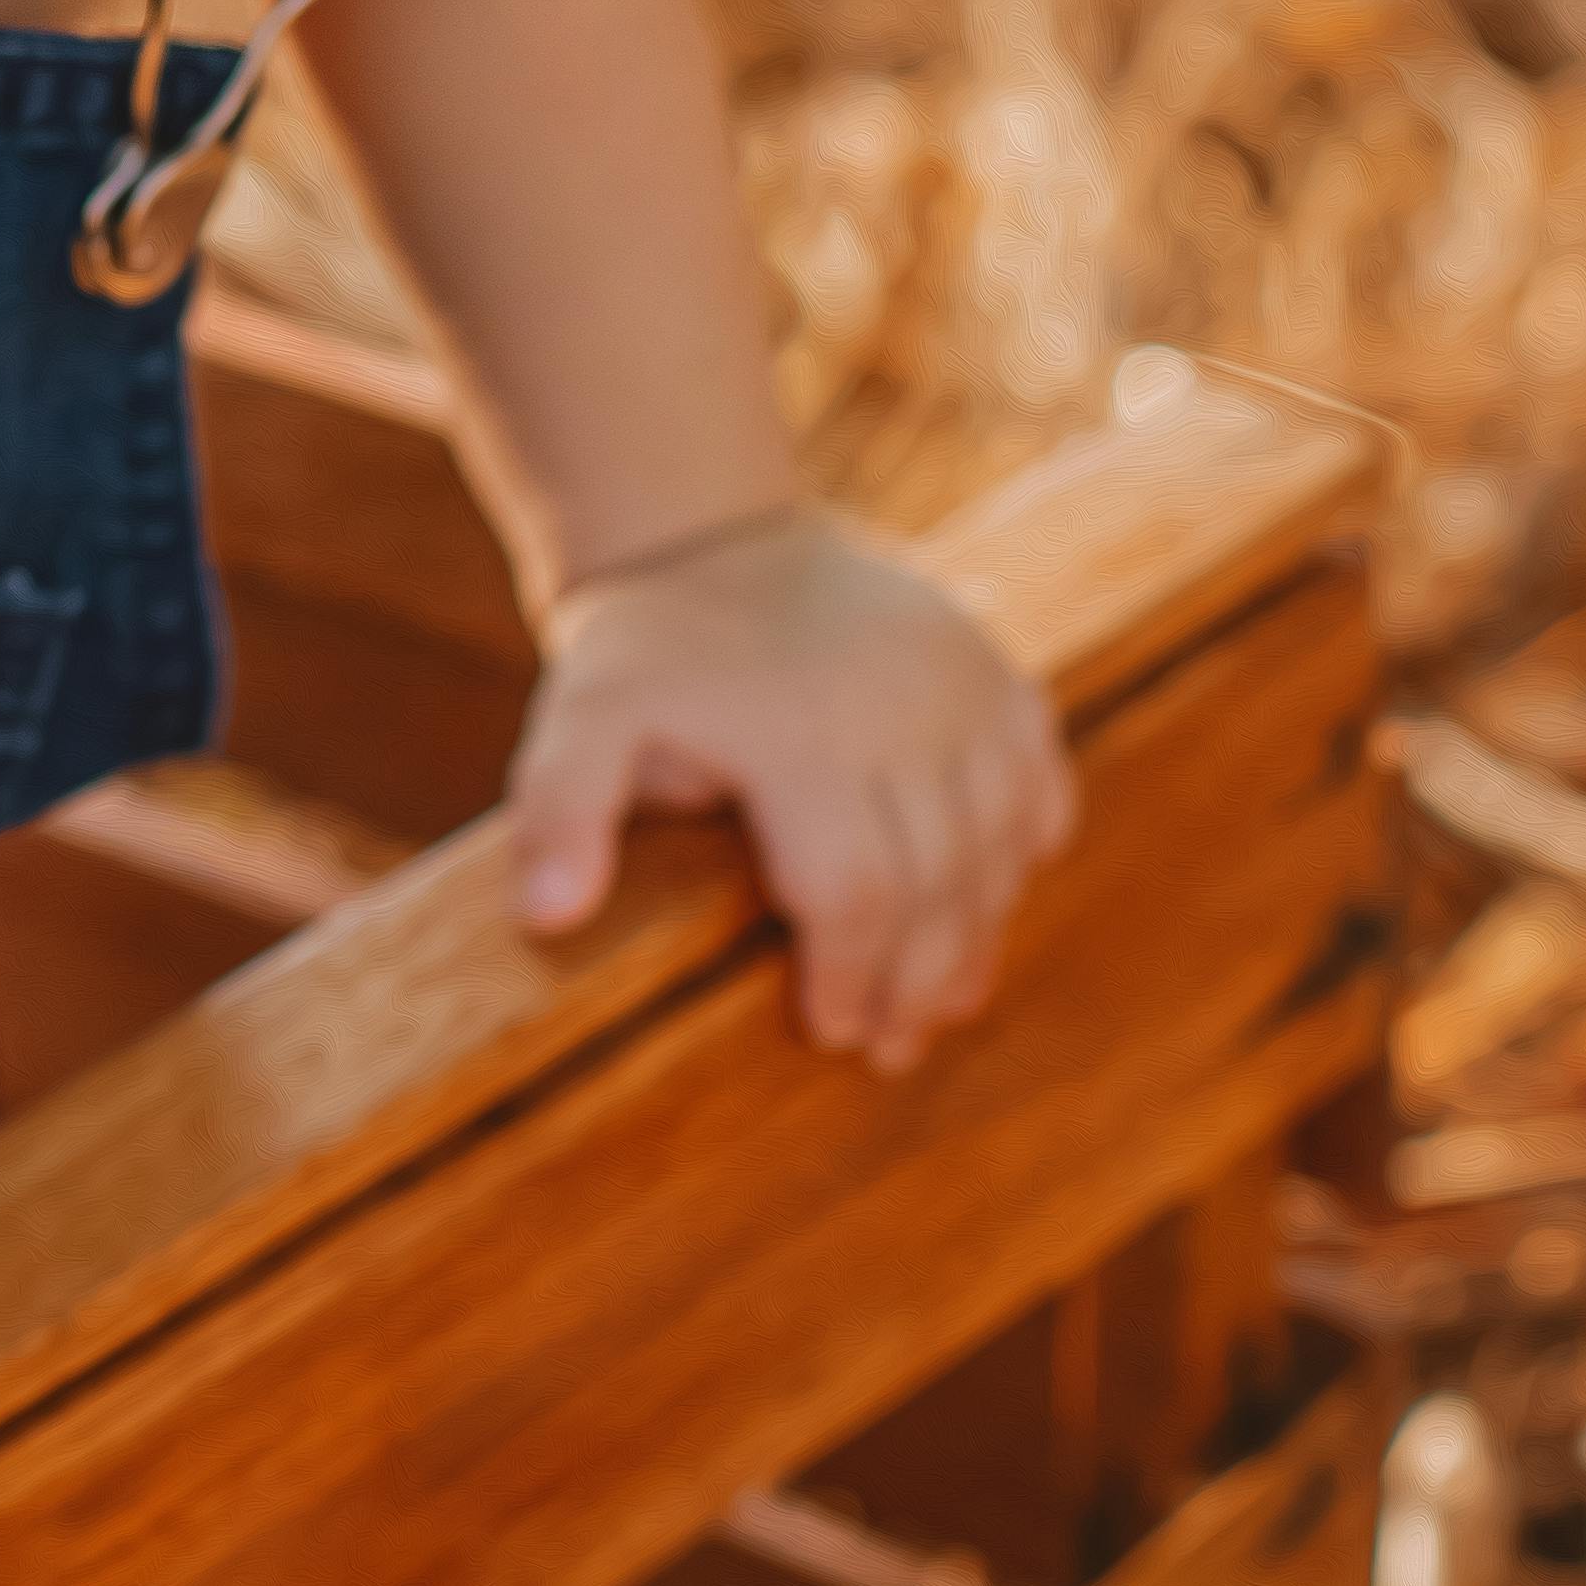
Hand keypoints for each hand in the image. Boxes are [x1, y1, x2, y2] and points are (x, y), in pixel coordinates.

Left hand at [504, 514, 1074, 1067]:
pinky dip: (1026, 846)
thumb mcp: (579, 720)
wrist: (710, 537)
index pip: (854, 892)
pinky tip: (994, 899)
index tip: (832, 1035)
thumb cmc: (646, 655)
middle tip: (890, 1048)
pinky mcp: (996, 671)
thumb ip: (559, 812)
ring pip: (999, 845)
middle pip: (938, 883)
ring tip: (943, 1005)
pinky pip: (1037, 779)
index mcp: (803, 736)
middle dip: (918, 982)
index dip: (850, 976)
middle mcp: (903, 707)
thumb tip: (547, 918)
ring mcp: (962, 685)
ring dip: (978, 936)